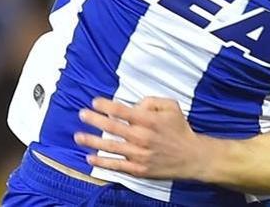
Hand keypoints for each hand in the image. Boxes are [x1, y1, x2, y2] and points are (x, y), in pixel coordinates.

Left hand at [76, 97, 207, 179]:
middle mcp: (142, 137)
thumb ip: (152, 101)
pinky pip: (116, 165)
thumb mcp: (172, 107)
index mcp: (149, 121)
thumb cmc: (180, 130)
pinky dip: (101, 162)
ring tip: (78, 136)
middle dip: (94, 120)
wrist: (191, 157)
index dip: (106, 105)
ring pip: (110, 147)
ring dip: (92, 141)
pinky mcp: (138, 169)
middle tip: (82, 114)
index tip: (94, 102)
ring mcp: (138, 155)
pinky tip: (90, 158)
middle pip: (112, 127)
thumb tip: (134, 105)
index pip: (122, 111)